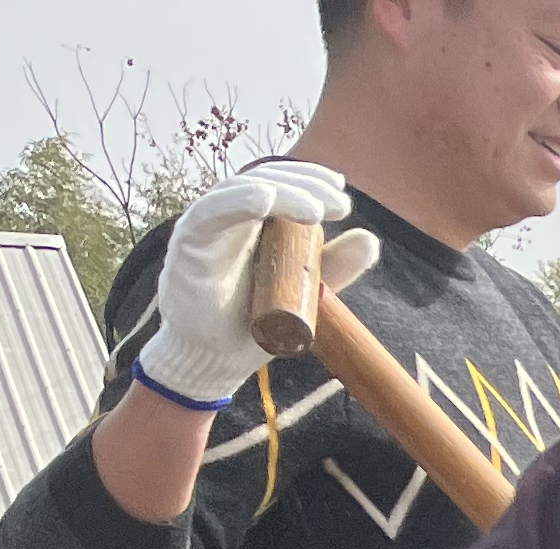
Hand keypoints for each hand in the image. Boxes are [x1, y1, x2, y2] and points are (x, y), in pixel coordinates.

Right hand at [140, 163, 375, 405]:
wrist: (216, 358)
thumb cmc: (254, 321)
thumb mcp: (304, 290)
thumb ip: (334, 265)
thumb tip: (370, 239)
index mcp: (254, 221)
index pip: (281, 184)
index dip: (310, 180)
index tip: (342, 191)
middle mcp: (229, 216)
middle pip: (265, 181)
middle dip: (305, 186)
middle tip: (340, 203)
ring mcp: (207, 226)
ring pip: (241, 192)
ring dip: (281, 192)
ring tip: (315, 209)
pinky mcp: (188, 243)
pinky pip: (210, 214)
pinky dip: (236, 202)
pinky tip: (264, 198)